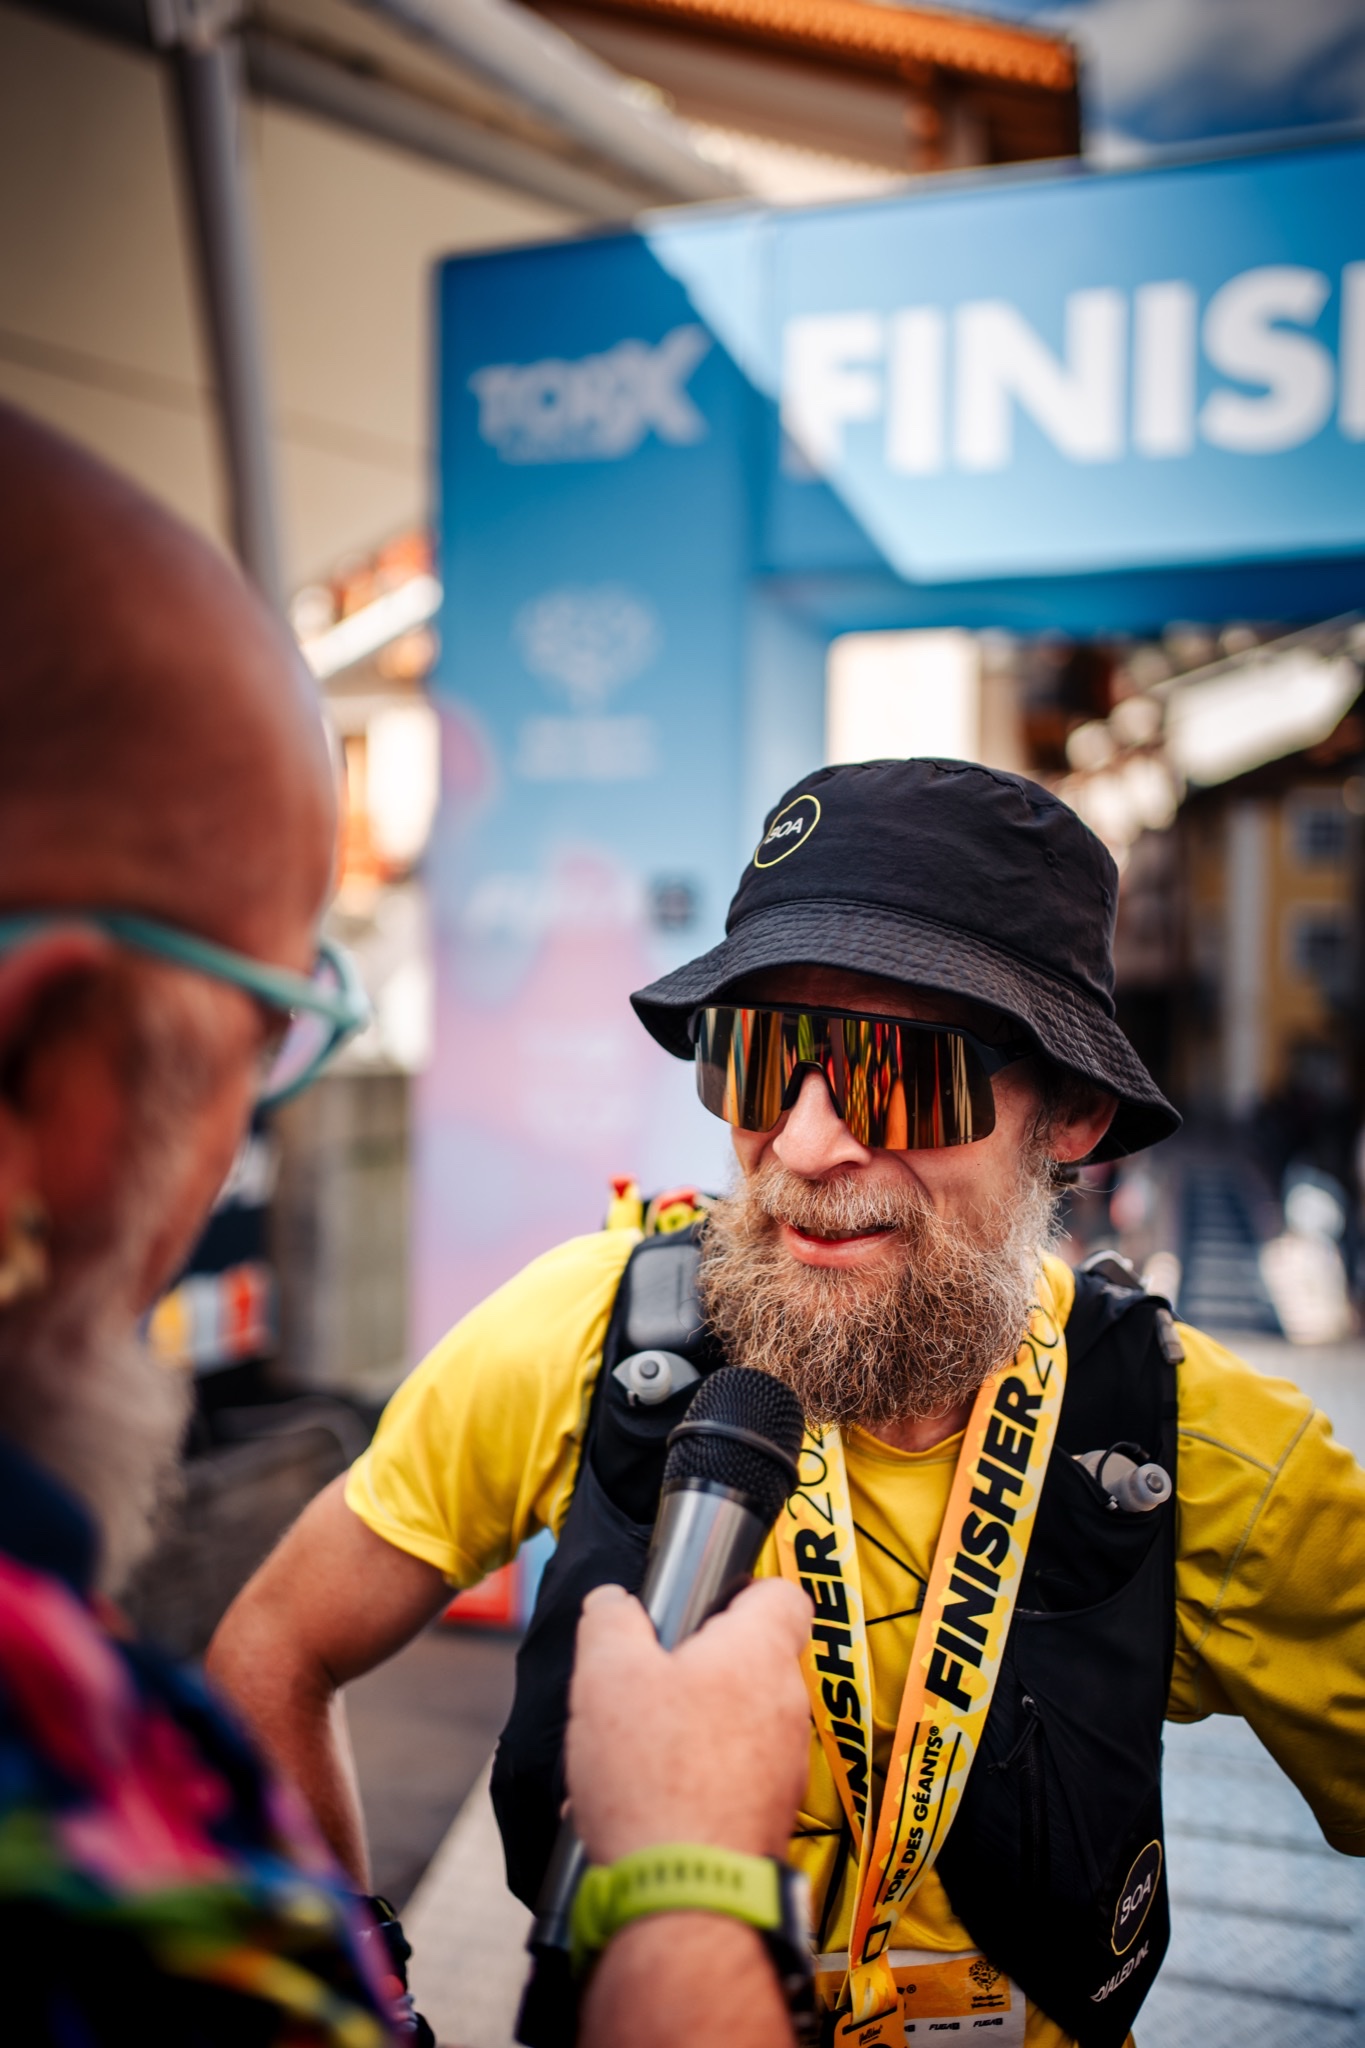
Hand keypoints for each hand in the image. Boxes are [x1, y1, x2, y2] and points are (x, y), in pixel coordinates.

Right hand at [565, 1578, 811, 1865]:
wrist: (687, 1895)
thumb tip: (613, 1604)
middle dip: (700, 1667)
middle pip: (752, 1661)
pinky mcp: (771, 1814)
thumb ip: (610, 1620)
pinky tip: (649, 1798)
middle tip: (648, 1683)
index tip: (703, 1605)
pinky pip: (736, 1776)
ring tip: (638, 1749)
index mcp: (758, 1653)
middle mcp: (786, 1704)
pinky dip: (700, 1778)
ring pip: (741, 1721)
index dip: (743, 1590)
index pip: (783, 1594)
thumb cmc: (655, 1778)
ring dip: (697, 1726)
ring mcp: (785, 1764)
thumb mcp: (606, 1675)